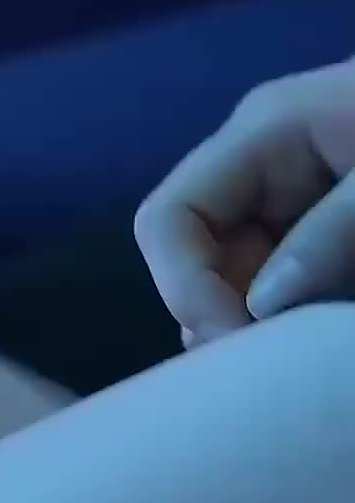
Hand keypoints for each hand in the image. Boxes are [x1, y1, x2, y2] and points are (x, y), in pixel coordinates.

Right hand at [135, 58, 354, 344]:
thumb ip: (333, 231)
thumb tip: (262, 305)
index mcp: (267, 133)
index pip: (168, 221)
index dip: (185, 289)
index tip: (241, 343)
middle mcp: (264, 170)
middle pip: (198, 263)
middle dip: (229, 320)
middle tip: (282, 368)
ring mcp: (297, 202)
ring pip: (241, 287)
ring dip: (270, 329)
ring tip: (315, 352)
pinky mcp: (332, 235)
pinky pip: (292, 289)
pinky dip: (305, 323)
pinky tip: (333, 336)